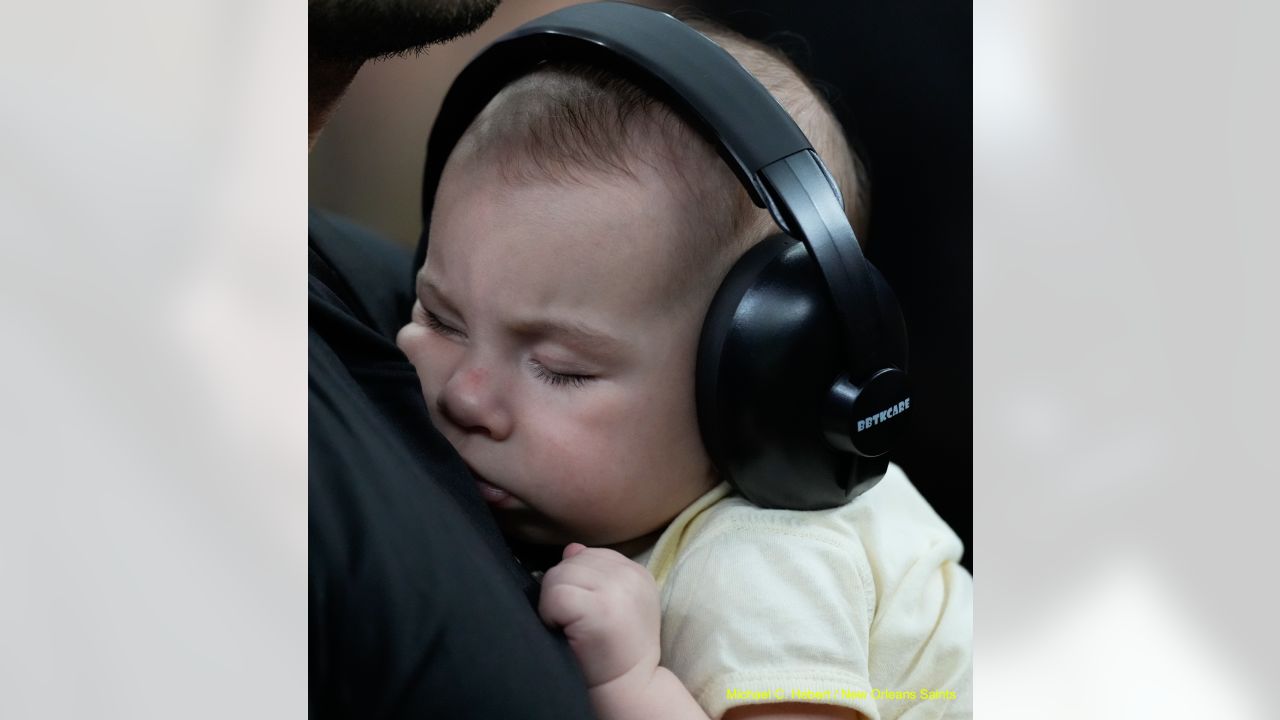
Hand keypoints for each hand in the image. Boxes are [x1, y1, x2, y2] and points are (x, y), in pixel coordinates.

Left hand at [538, 543, 661, 689]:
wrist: (630, 688)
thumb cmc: (616, 650)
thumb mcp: (614, 605)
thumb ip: (596, 574)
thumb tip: (571, 549)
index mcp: (637, 572)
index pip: (589, 555)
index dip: (577, 582)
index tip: (585, 611)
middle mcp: (631, 575)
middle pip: (571, 562)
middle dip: (562, 590)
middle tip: (574, 621)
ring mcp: (617, 589)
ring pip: (559, 575)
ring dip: (554, 603)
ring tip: (570, 626)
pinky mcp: (600, 607)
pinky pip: (555, 594)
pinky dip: (549, 614)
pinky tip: (564, 631)